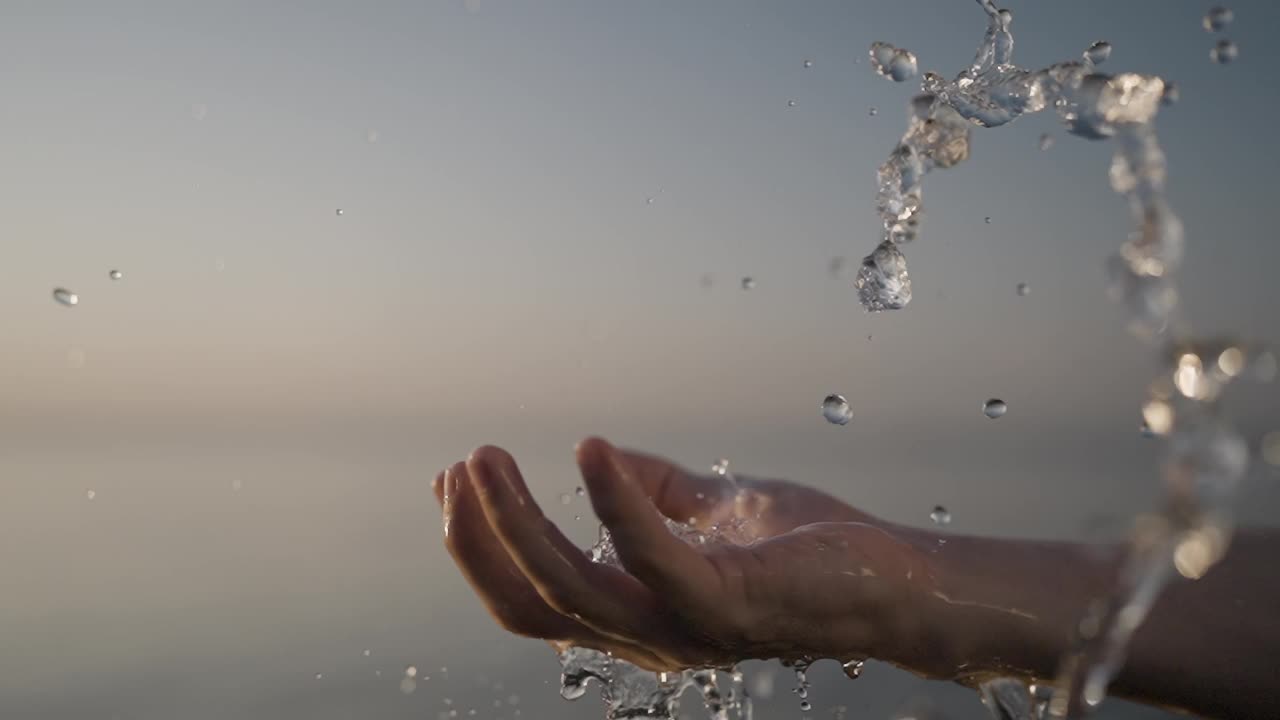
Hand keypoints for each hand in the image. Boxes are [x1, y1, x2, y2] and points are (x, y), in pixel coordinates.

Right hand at [434, 437, 939, 672]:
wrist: (898, 582)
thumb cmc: (811, 550)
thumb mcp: (713, 508)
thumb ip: (655, 489)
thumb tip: (598, 456)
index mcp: (637, 614)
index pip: (531, 598)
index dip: (480, 547)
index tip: (452, 479)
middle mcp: (648, 635)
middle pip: (529, 604)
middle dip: (479, 537)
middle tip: (462, 465)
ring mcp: (684, 627)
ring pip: (568, 588)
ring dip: (516, 521)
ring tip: (487, 456)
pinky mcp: (727, 604)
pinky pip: (652, 554)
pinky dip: (614, 501)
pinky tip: (592, 447)